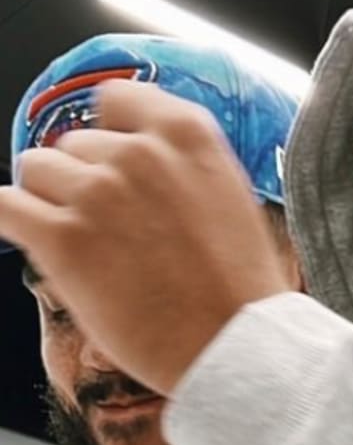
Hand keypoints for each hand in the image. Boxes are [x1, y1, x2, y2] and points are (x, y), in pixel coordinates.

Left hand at [0, 79, 289, 394]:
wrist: (235, 346)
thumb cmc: (238, 287)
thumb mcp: (229, 198)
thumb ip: (180, 164)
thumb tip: (132, 154)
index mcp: (188, 135)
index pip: (117, 99)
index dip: (114, 134)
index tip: (120, 166)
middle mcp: (139, 153)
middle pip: (75, 143)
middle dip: (89, 182)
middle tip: (120, 233)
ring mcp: (97, 193)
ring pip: (37, 170)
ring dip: (53, 203)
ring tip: (91, 247)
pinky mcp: (61, 238)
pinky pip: (4, 207)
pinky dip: (17, 223)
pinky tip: (45, 247)